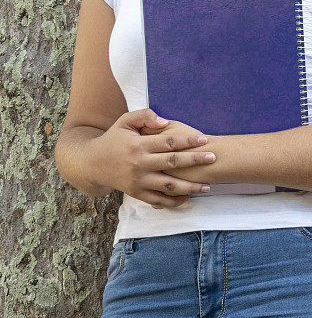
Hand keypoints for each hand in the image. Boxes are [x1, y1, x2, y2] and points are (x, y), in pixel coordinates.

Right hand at [90, 108, 216, 208]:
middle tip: (213, 158)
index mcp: (138, 144)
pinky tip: (188, 198)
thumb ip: (145, 116)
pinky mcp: (136, 193)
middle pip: (172, 163)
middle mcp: (139, 164)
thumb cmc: (113, 139)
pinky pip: (158, 201)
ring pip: (168, 186)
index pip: (168, 142)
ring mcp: (138, 181)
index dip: (188, 140)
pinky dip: (173, 202)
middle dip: (195, 161)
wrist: (92, 164)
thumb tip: (165, 122)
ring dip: (190, 187)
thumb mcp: (124, 121)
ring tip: (208, 186)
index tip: (204, 139)